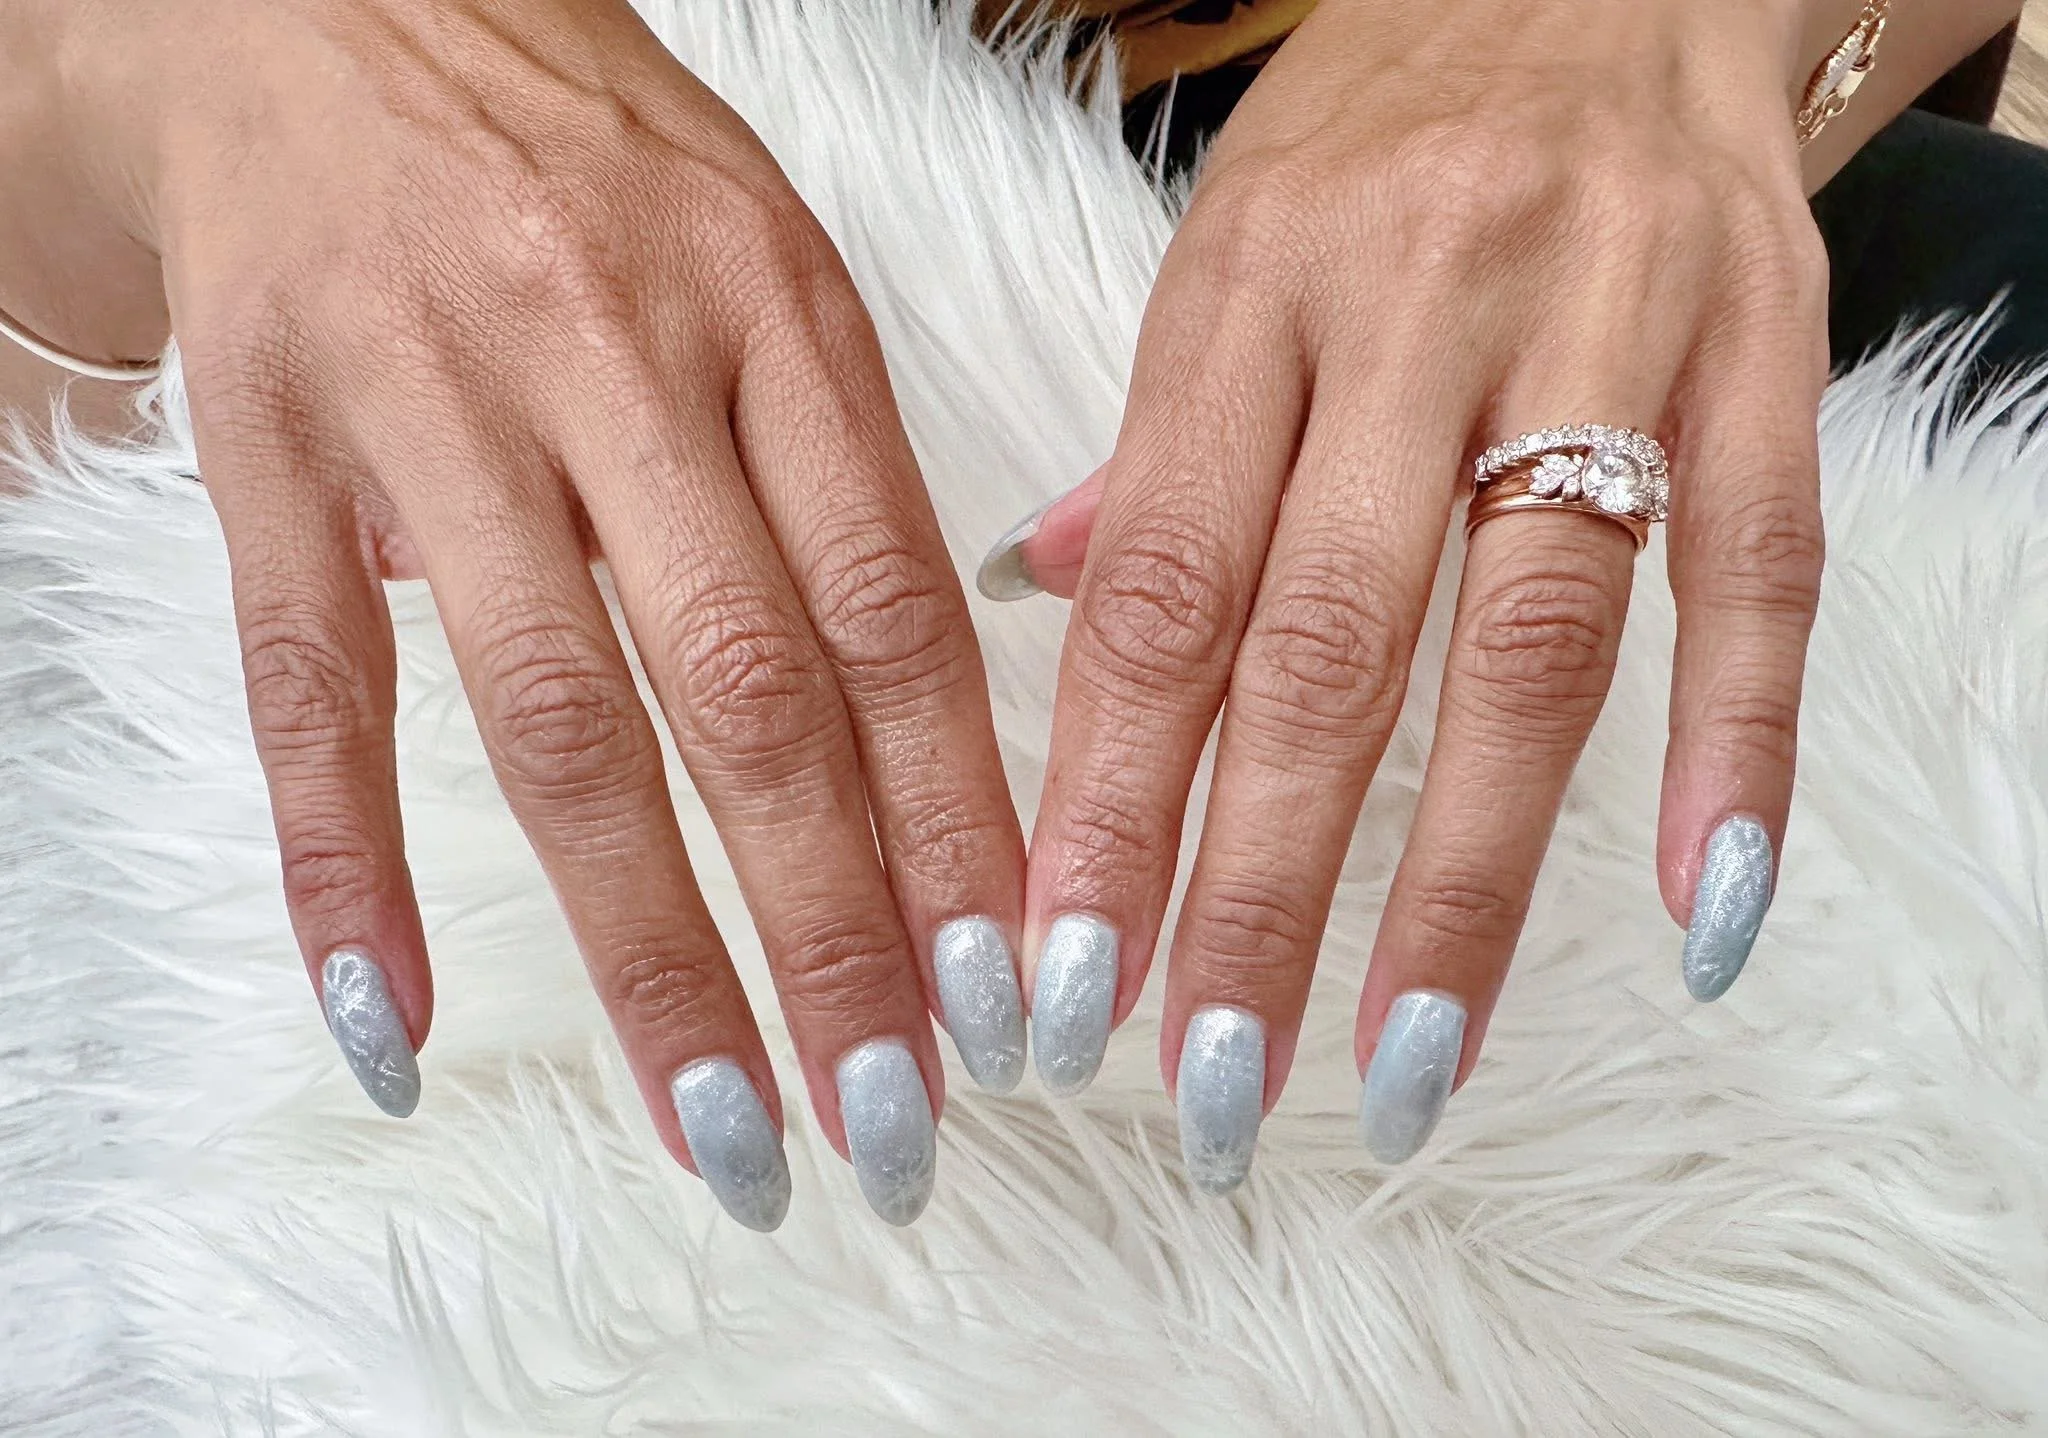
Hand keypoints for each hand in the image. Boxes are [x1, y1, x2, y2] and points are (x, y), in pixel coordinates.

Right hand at [35, 0, 1029, 1227]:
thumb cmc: (587, 159)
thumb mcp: (765, 271)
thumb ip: (840, 484)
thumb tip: (923, 752)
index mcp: (776, 315)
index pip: (897, 615)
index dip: (963, 821)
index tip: (1012, 993)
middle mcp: (618, 354)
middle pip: (752, 697)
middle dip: (837, 935)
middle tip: (896, 1126)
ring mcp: (434, 398)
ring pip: (555, 721)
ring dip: (649, 952)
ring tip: (725, 1128)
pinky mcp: (271, 435)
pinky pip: (312, 681)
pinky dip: (347, 867)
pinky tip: (399, 1027)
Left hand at [982, 0, 1830, 1186]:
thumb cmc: (1382, 127)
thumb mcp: (1223, 254)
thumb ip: (1151, 447)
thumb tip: (1041, 605)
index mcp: (1250, 299)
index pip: (1160, 594)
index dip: (1105, 803)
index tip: (1057, 984)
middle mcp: (1417, 314)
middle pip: (1326, 649)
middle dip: (1254, 890)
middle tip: (1204, 1088)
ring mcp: (1603, 329)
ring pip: (1528, 644)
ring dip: (1461, 879)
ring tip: (1401, 1061)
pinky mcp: (1764, 346)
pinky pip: (1758, 571)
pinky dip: (1734, 753)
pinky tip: (1693, 919)